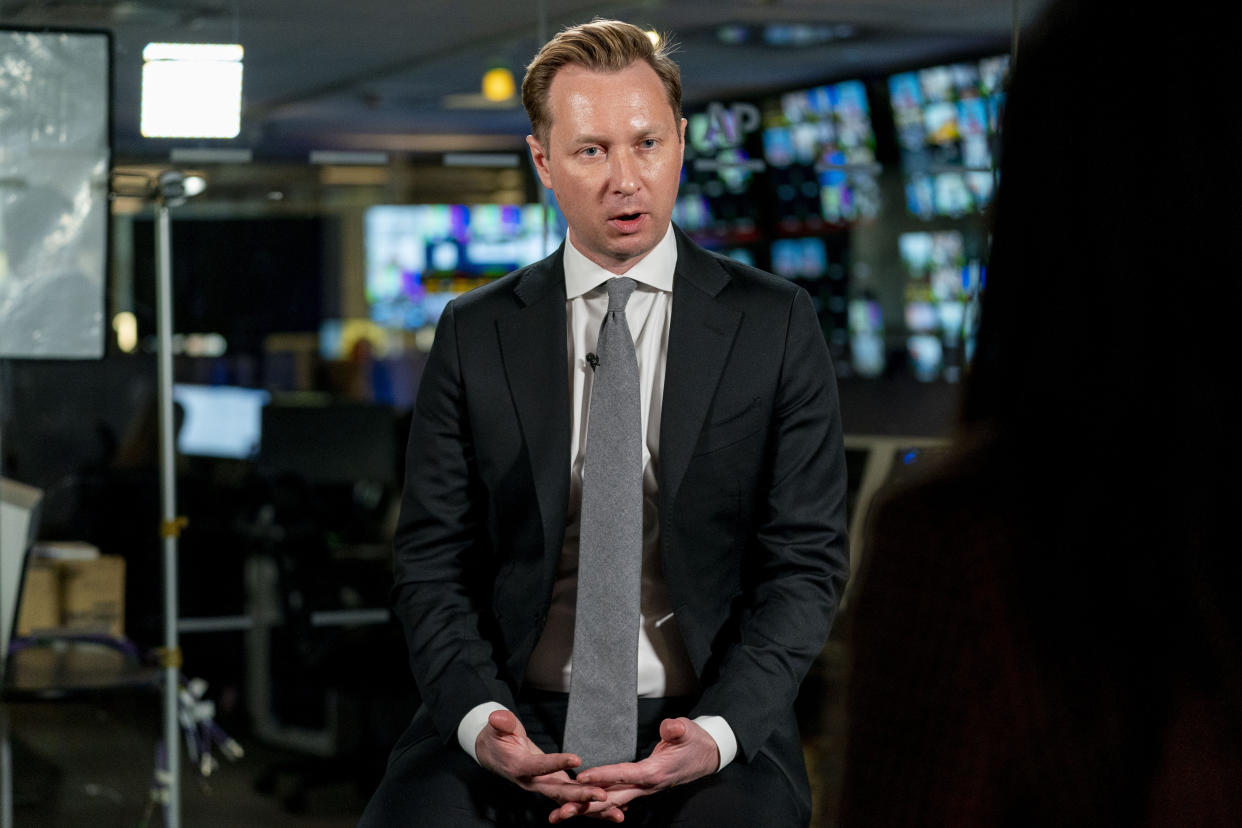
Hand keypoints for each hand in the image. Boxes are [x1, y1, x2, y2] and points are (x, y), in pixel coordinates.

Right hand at [475, 710, 609, 810]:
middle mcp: (533, 782)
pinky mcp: (553, 787)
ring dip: (592, 807)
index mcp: (520, 767)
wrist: (493, 755)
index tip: (576, 759)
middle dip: (581, 795)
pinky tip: (613, 807)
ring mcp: (544, 787)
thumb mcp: (497, 727)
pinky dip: (591, 806)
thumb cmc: (497, 738)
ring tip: (617, 811)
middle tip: (603, 796)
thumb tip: (497, 717)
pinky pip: (573, 800)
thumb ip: (501, 723)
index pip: (540, 766)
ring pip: (570, 801)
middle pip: (559, 791)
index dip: (556, 763)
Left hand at [547, 717, 719, 822]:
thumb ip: (677, 729)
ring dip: (585, 809)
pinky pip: (614, 799)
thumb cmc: (695, 742)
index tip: (581, 778)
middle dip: (584, 805)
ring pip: (609, 802)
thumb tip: (670, 727)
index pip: (625, 775)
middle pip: (611, 798)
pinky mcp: (638, 788)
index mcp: (655, 772)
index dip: (603, 777)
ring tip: (559, 815)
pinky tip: (580, 809)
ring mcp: (641, 790)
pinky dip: (596, 805)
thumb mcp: (689, 730)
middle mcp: (645, 786)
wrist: (707, 756)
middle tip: (560, 811)